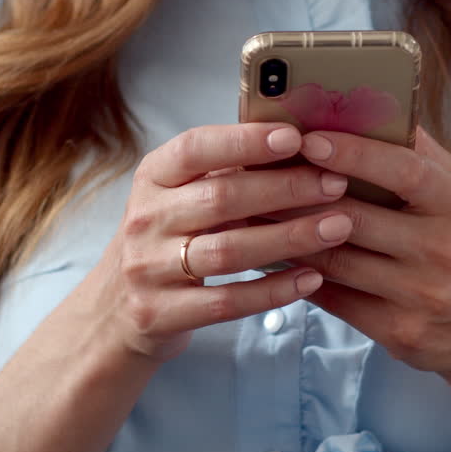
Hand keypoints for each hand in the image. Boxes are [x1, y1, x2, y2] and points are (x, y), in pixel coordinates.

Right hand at [84, 123, 356, 362]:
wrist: (113, 313)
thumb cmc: (166, 241)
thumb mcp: (178, 199)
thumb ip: (222, 174)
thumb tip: (298, 142)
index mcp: (152, 178)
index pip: (195, 148)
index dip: (245, 141)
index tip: (295, 137)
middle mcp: (145, 219)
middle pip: (221, 198)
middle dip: (285, 188)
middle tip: (335, 183)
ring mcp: (148, 269)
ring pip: (228, 251)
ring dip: (289, 238)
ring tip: (338, 227)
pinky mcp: (160, 314)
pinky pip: (226, 302)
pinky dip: (273, 290)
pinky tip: (312, 279)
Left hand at [276, 126, 450, 378]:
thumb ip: (415, 153)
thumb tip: (363, 105)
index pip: (403, 171)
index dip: (353, 153)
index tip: (308, 138)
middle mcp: (442, 249)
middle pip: (356, 218)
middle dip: (300, 195)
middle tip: (256, 173)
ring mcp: (420, 294)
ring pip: (336, 260)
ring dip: (287, 234)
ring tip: (251, 210)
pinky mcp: (397, 329)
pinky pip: (333, 299)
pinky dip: (297, 275)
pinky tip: (272, 255)